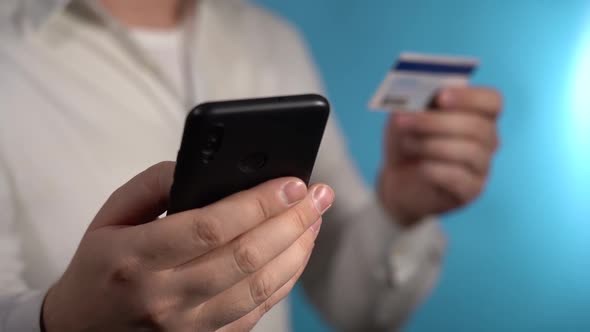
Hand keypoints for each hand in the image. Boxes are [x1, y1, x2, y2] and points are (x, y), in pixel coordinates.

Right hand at [42, 162, 333, 331]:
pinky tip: (298, 252)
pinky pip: (257, 310)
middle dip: (292, 221)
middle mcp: (164, 297)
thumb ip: (152, 184)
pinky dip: (285, 280)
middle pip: (246, 257)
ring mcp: (187, 326)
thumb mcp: (110, 216)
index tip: (293, 182)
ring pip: (260, 287)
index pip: (211, 227)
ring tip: (315, 219)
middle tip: (318, 195)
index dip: (259, 203)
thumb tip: (202, 167)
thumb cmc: (99, 266)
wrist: (80, 330)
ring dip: (297, 250)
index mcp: (136, 258)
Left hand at [379, 86, 501, 224]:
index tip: (440, 96)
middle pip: (477, 126)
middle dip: (436, 122)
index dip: (469, 97)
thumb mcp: (404, 117)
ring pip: (469, 151)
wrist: (396, 181)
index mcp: (477, 114)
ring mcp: (482, 166)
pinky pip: (460, 177)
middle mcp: (487, 139)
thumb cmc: (407, 142)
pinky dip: (435, 169)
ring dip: (431, 145)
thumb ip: (413, 102)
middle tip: (404, 121)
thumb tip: (418, 91)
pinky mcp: (472, 190)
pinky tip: (419, 167)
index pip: (492, 101)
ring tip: (407, 144)